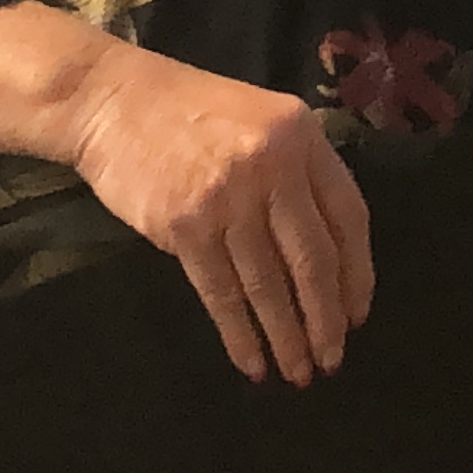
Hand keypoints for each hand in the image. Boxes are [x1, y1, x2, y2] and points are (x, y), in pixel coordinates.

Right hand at [66, 46, 377, 385]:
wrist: (114, 101)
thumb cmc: (192, 113)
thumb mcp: (264, 120)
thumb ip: (299, 172)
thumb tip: (329, 253)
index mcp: (303, 139)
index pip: (349, 216)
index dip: (358, 273)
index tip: (357, 315)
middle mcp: (273, 168)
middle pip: (313, 259)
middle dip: (326, 318)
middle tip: (332, 359)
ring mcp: (228, 198)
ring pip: (268, 284)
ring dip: (286, 336)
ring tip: (298, 372)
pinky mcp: (184, 226)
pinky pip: (221, 292)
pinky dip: (239, 334)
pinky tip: (251, 362)